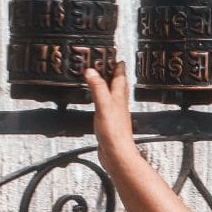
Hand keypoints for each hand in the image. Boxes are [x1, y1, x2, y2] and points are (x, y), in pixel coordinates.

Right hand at [83, 61, 139, 175]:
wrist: (117, 154)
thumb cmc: (114, 133)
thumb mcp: (103, 105)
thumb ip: (98, 88)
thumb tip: (91, 71)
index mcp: (119, 98)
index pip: (120, 77)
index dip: (118, 67)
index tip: (116, 58)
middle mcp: (119, 105)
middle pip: (119, 86)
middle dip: (116, 75)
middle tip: (113, 67)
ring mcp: (115, 115)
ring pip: (114, 96)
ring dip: (111, 88)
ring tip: (107, 83)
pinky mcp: (110, 124)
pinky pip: (107, 108)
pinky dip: (104, 102)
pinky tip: (102, 106)